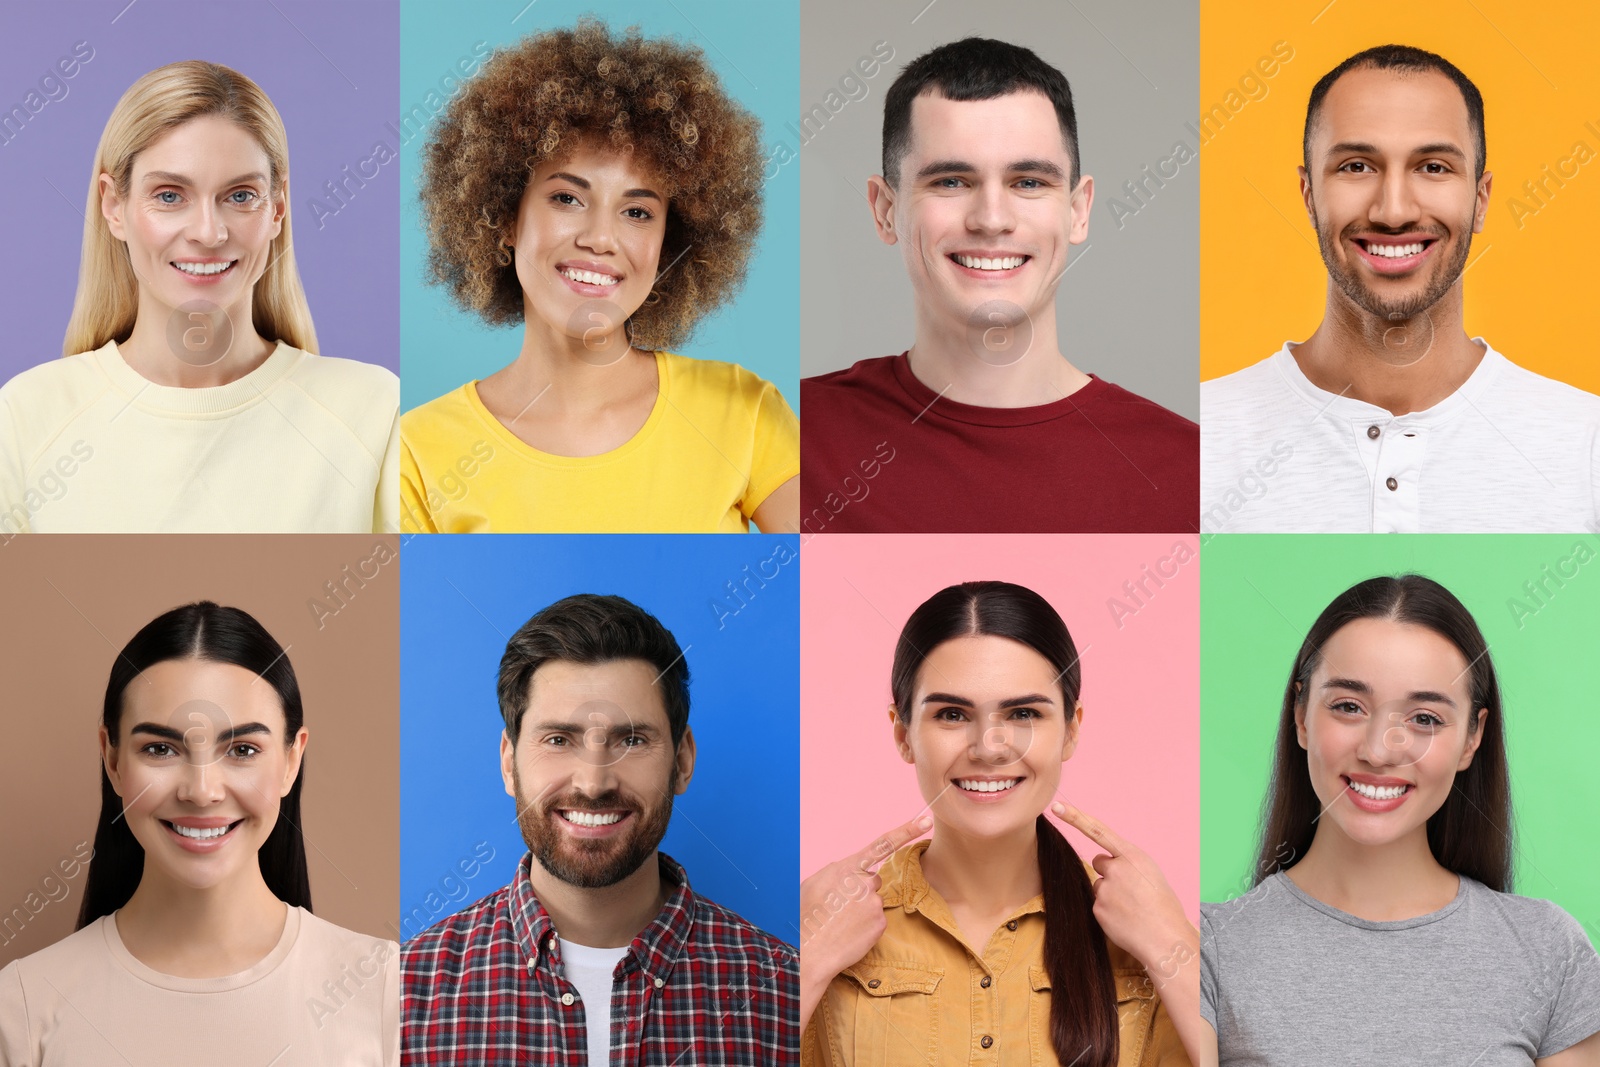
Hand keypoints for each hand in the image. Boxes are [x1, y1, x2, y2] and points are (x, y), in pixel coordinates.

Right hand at [799, 814, 931, 1018]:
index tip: (926, 821)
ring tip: (840, 922)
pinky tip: (849, 932)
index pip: (882, 844)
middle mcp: (864, 882)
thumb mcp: (814, 883)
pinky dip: (865, 925)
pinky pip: (876, 919)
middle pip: (872, 880)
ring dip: (861, 909)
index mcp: (847, 868)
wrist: (809, 950)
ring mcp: (874, 903)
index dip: (906, 831)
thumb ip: (837, 872)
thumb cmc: (806, 915)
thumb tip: (849, 872)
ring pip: (873, 901)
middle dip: (860, 891)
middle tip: (839, 908)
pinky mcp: (881, 922)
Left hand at [1051, 801, 1193, 973]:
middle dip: (1110, 873)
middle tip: (1131, 891)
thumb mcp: (1150, 874)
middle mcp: (1116, 868)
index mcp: (1133, 856)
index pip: (1097, 831)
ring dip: (1111, 894)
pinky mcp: (1098, 908)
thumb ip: (1128, 864)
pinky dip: (1110, 912)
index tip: (1056, 807)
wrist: (1166, 939)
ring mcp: (1105, 889)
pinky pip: (1099, 905)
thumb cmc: (1163, 907)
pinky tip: (1126, 920)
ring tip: (1133, 908)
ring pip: (1100, 886)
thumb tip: (1109, 865)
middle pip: (1100, 862)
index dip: (1075, 817)